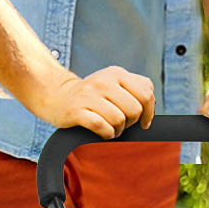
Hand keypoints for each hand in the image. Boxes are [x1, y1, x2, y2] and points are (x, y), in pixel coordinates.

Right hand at [31, 64, 155, 137]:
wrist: (57, 96)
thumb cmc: (92, 95)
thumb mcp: (115, 83)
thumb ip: (136, 89)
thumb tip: (151, 107)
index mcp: (117, 73)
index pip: (146, 93)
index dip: (148, 112)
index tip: (143, 121)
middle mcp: (104, 81)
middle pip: (134, 110)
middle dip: (131, 122)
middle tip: (121, 123)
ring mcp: (89, 95)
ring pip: (119, 120)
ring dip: (118, 130)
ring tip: (110, 127)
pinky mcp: (77, 110)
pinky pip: (102, 127)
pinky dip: (106, 134)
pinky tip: (102, 132)